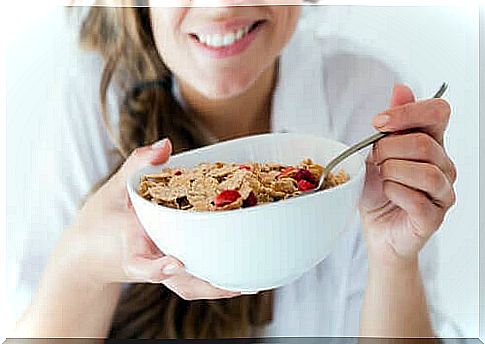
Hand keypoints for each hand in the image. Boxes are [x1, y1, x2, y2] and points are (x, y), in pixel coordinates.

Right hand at [60, 138, 239, 299]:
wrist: (85, 256)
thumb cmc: (98, 222)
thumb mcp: (113, 188)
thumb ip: (138, 164)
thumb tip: (166, 144)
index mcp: (130, 243)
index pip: (140, 262)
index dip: (157, 267)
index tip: (175, 263)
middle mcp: (146, 262)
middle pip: (178, 281)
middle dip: (207, 283)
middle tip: (238, 282)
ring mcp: (157, 271)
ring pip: (187, 287)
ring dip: (215, 287)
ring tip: (246, 284)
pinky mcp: (165, 274)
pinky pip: (189, 282)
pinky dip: (211, 282)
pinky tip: (236, 278)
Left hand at [359, 85, 456, 268]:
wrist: (376, 228)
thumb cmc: (377, 190)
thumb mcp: (377, 152)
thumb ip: (392, 123)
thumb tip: (400, 88)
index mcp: (432, 143)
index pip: (438, 112)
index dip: (408, 113)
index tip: (378, 123)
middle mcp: (444, 165)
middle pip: (423, 143)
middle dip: (387, 150)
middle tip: (375, 161)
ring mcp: (443, 192)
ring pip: (424, 171)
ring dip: (392, 173)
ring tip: (383, 179)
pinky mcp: (434, 216)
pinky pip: (416, 199)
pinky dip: (394, 193)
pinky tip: (388, 195)